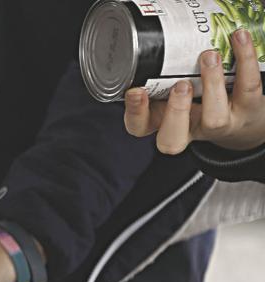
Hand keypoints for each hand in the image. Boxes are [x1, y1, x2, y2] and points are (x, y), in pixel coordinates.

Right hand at [125, 29, 264, 153]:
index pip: (139, 127)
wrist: (242, 119)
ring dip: (211, 84)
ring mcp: (219, 124)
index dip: (136, 112)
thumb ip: (159, 79)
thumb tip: (153, 48)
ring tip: (209, 56)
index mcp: (162, 123)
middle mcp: (189, 129)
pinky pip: (247, 86)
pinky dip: (244, 59)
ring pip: (214, 118)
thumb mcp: (171, 92)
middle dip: (176, 111)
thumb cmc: (198, 102)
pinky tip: (238, 39)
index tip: (136, 90)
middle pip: (173, 139)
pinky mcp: (248, 109)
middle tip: (181, 85)